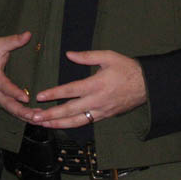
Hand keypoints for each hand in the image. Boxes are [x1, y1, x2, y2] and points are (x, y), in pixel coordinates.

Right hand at [0, 32, 32, 120]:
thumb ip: (13, 41)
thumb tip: (28, 34)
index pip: (4, 86)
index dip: (14, 92)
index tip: (26, 97)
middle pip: (8, 105)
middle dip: (22, 112)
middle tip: (36, 116)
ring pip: (11, 111)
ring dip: (25, 117)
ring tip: (40, 120)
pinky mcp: (1, 102)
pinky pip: (12, 112)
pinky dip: (23, 117)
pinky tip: (36, 119)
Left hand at [30, 50, 146, 128]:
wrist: (146, 85)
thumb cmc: (126, 68)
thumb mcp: (108, 56)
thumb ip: (87, 56)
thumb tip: (69, 54)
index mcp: (96, 84)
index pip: (71, 90)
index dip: (54, 94)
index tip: (40, 96)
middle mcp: (97, 100)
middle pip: (70, 110)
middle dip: (50, 115)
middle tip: (34, 117)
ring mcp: (101, 111)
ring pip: (76, 121)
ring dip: (58, 124)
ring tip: (43, 125)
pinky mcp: (104, 116)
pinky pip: (86, 122)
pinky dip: (72, 125)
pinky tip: (61, 125)